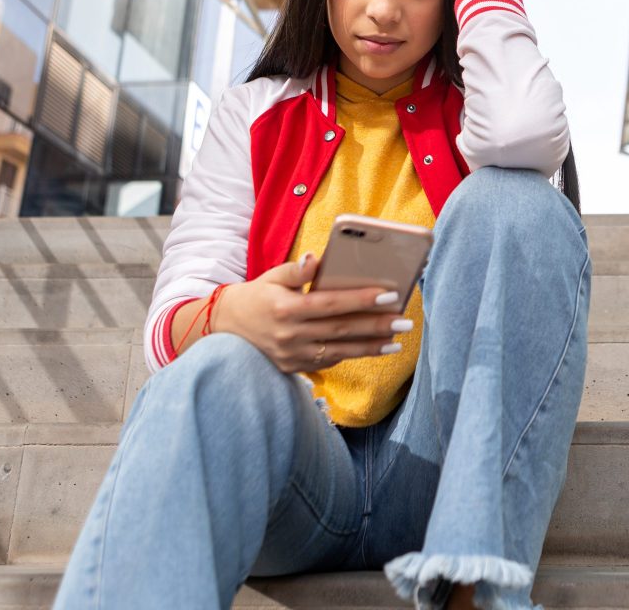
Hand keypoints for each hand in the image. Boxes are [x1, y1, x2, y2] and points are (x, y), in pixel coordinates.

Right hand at [213, 254, 411, 373]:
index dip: (360, 300)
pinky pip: (328, 362)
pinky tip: (374, 349)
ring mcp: (292, 355)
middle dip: (376, 326)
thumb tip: (318, 259)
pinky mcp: (293, 368)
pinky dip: (353, 355)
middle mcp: (290, 335)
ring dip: (371, 347)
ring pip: (339, 352)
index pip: (330, 304)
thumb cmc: (256, 296)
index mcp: (286, 308)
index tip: (389, 295)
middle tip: (405, 321)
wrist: (224, 328)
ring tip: (397, 340)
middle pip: (341, 330)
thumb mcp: (272, 277)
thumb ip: (297, 270)